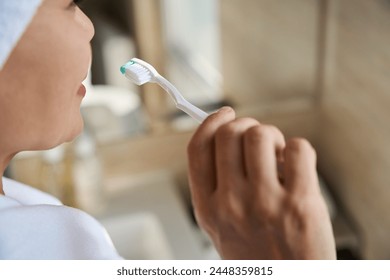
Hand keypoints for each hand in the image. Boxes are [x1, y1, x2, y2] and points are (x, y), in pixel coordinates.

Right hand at [187, 107, 335, 258]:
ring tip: (279, 155)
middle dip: (247, 125)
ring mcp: (265, 202)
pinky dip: (299, 149)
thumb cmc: (258, 255)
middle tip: (259, 139)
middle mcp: (231, 203)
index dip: (210, 122)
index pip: (197, 149)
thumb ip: (217, 186)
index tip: (224, 113)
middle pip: (229, 134)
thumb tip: (228, 136)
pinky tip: (298, 167)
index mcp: (207, 208)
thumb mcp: (221, 226)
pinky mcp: (300, 203)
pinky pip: (298, 149)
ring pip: (261, 135)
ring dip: (273, 136)